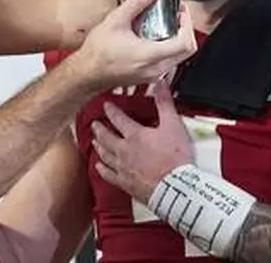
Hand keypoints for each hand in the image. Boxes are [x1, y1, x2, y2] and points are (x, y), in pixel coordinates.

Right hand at [71, 0, 195, 88]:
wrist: (87, 73)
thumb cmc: (97, 53)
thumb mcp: (115, 21)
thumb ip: (136, 3)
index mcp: (150, 55)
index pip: (186, 43)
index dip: (188, 24)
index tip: (181, 12)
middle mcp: (156, 68)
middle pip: (187, 50)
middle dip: (186, 29)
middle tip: (177, 15)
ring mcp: (154, 75)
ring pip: (179, 57)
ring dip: (177, 38)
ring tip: (166, 23)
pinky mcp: (150, 77)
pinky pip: (168, 62)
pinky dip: (168, 48)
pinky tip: (154, 36)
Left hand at [92, 82, 192, 202]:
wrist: (175, 187)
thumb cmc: (175, 158)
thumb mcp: (173, 125)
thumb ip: (165, 103)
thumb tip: (159, 83)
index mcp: (135, 135)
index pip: (118, 119)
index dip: (111, 110)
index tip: (106, 105)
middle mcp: (124, 150)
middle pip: (106, 137)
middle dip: (99, 129)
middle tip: (94, 124)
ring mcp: (122, 168)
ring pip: (105, 154)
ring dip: (99, 146)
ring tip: (95, 141)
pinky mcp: (125, 183)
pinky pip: (108, 175)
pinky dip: (102, 169)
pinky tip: (98, 166)